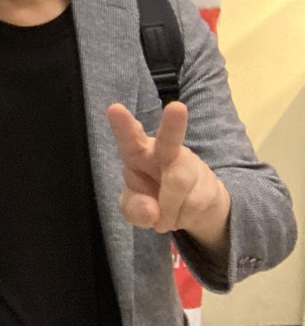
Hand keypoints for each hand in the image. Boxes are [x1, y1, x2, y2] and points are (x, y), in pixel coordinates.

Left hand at [107, 102, 230, 250]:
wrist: (195, 210)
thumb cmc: (153, 199)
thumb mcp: (135, 208)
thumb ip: (135, 209)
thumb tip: (152, 212)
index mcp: (138, 153)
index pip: (129, 138)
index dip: (123, 125)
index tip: (115, 109)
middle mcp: (165, 152)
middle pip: (169, 139)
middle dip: (173, 124)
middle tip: (176, 107)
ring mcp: (189, 164)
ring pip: (179, 182)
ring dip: (168, 208)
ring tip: (164, 218)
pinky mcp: (210, 182)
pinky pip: (195, 203)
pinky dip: (182, 218)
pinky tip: (180, 215)